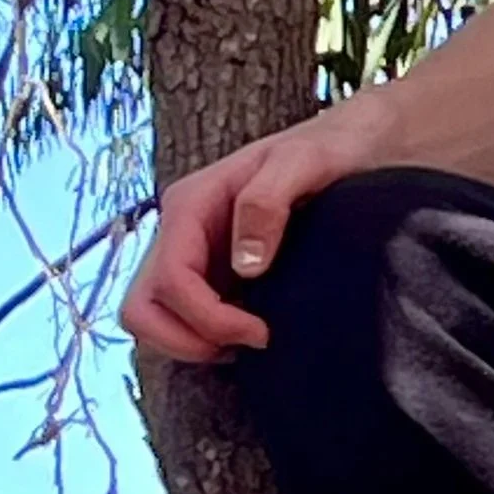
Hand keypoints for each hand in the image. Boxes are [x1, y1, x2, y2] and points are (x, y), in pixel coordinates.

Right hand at [119, 112, 374, 363]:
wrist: (351, 146)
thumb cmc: (328, 148)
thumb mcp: (303, 163)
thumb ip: (267, 203)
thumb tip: (245, 265)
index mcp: (191, 205)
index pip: (170, 279)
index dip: (207, 317)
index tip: (261, 332)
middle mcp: (182, 232)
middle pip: (142, 307)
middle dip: (184, 339)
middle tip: (244, 347)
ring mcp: (195, 255)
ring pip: (155, 318)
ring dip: (193, 342)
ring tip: (249, 344)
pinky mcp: (214, 273)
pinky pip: (187, 317)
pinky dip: (208, 336)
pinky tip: (252, 333)